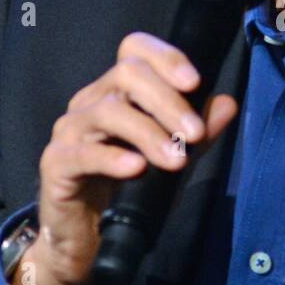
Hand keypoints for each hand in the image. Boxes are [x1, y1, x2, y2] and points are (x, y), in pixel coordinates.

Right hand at [16, 32, 238, 284]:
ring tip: (176, 160)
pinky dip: (112, 158)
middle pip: (127, 74)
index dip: (165, 56)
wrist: (86, 234)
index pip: (135, 50)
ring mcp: (71, 129)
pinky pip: (83, 153)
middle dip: (167, 101)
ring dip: (149, 133)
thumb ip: (198, 131)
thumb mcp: (172, 155)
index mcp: (117, 90)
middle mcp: (91, 100)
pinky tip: (136, 168)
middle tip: (196, 134)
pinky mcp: (56, 162)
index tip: (195, 81)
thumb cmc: (129, 186)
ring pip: (109, 112)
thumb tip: (228, 104)